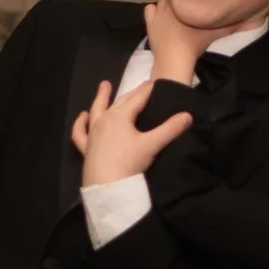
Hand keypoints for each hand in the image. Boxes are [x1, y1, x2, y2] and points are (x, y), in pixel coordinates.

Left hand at [74, 78, 191, 185]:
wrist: (107, 186)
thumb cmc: (129, 163)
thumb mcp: (152, 145)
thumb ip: (170, 129)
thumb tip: (188, 115)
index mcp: (121, 116)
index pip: (137, 98)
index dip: (147, 89)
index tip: (154, 82)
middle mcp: (105, 120)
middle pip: (120, 102)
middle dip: (131, 93)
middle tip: (140, 86)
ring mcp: (93, 133)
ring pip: (97, 110)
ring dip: (101, 97)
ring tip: (104, 86)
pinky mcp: (86, 147)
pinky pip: (80, 132)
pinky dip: (80, 123)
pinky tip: (82, 117)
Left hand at [143, 0, 224, 86]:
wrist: (175, 60)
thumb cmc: (196, 44)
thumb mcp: (216, 33)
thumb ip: (230, 24)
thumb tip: (245, 17)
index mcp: (185, 1)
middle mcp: (170, 2)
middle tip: (188, 8)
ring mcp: (157, 13)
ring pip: (162, 1)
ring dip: (168, 5)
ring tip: (175, 13)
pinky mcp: (150, 23)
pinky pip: (149, 9)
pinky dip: (154, 11)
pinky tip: (160, 18)